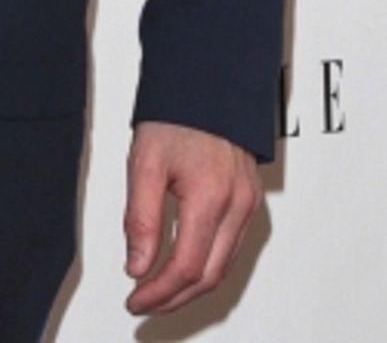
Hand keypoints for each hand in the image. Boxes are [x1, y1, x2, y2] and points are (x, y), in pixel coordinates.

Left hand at [123, 120, 262, 317]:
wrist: (206, 84)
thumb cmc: (175, 116)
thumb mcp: (144, 162)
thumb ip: (140, 218)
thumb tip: (137, 267)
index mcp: (210, 195)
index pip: (185, 266)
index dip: (158, 292)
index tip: (135, 300)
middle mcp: (237, 204)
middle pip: (209, 276)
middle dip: (174, 298)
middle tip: (144, 303)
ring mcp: (249, 202)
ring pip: (224, 266)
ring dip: (192, 286)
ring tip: (160, 291)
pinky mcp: (251, 199)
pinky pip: (232, 246)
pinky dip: (208, 265)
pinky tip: (186, 267)